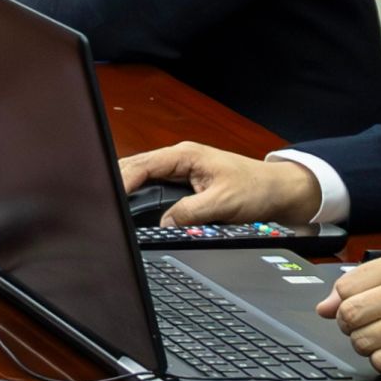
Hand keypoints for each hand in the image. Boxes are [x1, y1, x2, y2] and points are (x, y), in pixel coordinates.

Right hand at [116, 141, 321, 224]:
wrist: (280, 191)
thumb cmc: (257, 189)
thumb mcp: (223, 204)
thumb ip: (190, 213)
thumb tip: (164, 224)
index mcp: (184, 155)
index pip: (142, 164)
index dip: (120, 180)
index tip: (106, 197)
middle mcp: (179, 158)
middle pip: (135, 167)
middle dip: (116, 182)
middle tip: (99, 203)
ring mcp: (180, 169)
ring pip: (143, 176)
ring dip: (127, 188)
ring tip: (109, 205)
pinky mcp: (184, 182)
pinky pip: (154, 186)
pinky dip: (139, 194)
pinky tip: (130, 206)